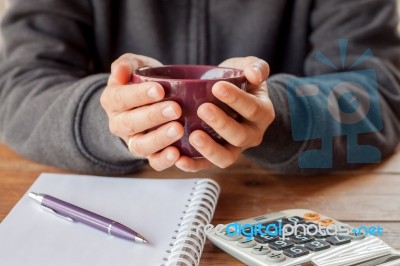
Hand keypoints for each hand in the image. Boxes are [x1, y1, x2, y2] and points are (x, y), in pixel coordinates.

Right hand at [100, 54, 183, 169]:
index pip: (121, 98)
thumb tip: (121, 71)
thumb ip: (126, 64)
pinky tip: (177, 154)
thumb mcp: (135, 66)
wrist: (152, 101)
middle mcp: (119, 124)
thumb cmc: (145, 81)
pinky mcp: (149, 154)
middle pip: (131, 123)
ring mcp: (133, 141)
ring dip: (159, 139)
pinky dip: (164, 161)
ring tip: (178, 129)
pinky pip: (153, 162)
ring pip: (140, 146)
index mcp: (112, 100)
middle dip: (153, 116)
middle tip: (176, 109)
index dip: (139, 95)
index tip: (159, 90)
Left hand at [175, 56, 274, 171]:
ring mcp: (235, 149)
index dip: (236, 99)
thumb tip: (253, 74)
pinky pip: (206, 166)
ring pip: (226, 157)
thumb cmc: (238, 82)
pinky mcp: (216, 157)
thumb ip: (254, 66)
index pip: (252, 108)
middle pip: (240, 135)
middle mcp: (251, 134)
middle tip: (203, 109)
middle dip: (221, 123)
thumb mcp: (247, 68)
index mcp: (262, 113)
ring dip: (209, 149)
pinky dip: (193, 165)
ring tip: (193, 136)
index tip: (217, 87)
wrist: (229, 99)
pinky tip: (179, 159)